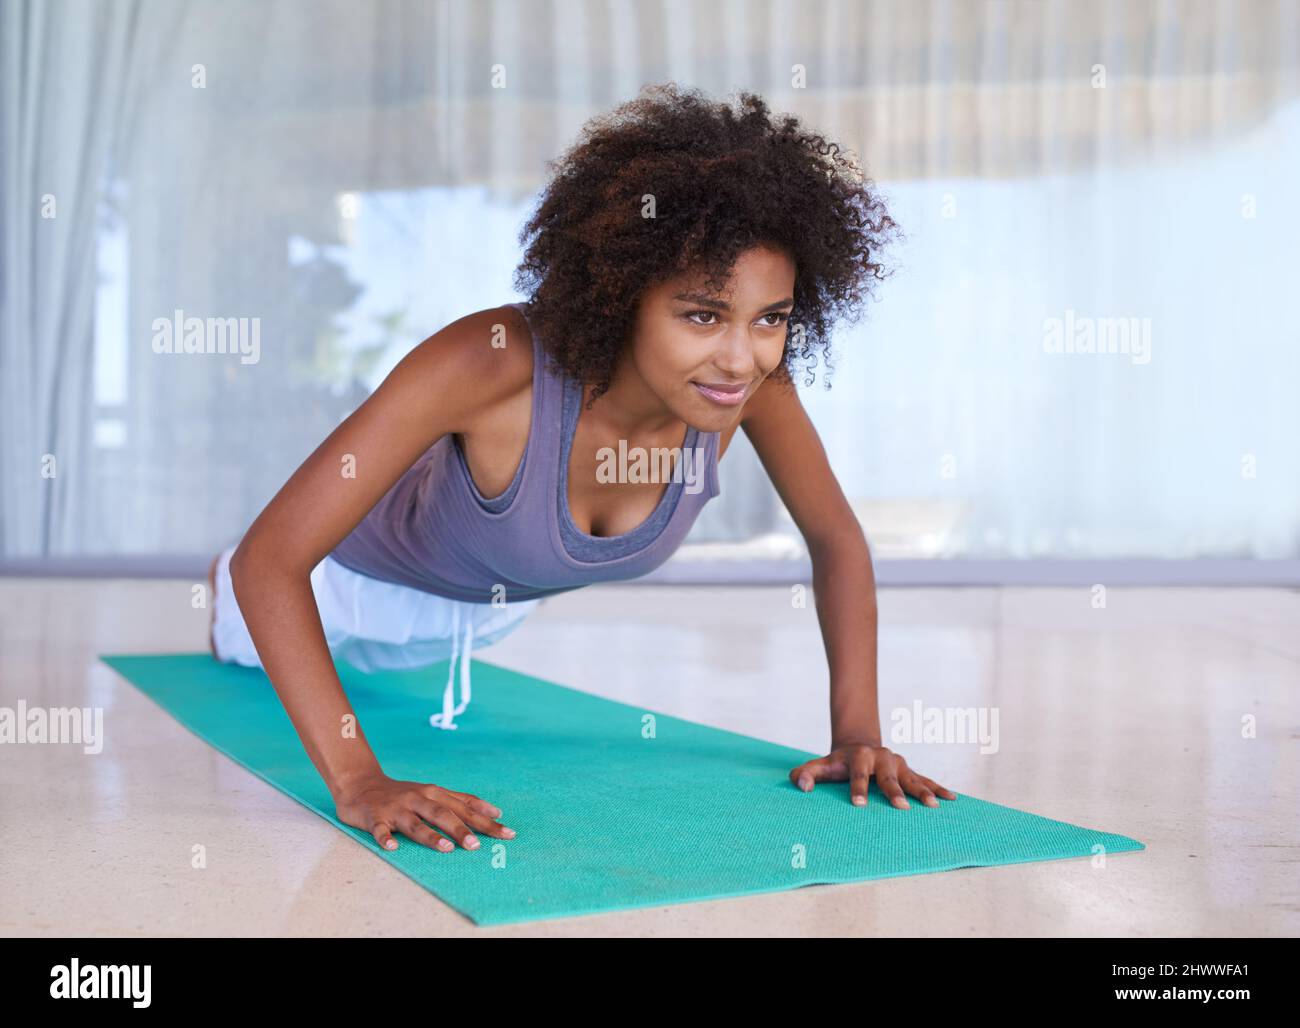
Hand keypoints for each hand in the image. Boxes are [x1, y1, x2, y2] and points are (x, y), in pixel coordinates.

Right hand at [333, 771, 515, 851]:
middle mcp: (419, 799)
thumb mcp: (434, 793)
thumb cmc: (404, 794)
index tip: (508, 832)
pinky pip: (380, 829)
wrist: (361, 784)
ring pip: (416, 823)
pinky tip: (392, 847)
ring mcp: (396, 809)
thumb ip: (462, 802)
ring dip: (431, 835)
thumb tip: (495, 812)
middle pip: (443, 814)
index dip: (486, 819)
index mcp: (435, 794)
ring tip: (446, 848)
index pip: (465, 807)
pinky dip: (386, 837)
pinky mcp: (375, 817)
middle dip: (461, 829)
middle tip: (477, 846)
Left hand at [789, 743, 957, 808]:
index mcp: (858, 757)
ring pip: (911, 777)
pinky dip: (938, 788)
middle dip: (894, 792)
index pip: (857, 774)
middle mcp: (880, 758)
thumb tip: (802, 787)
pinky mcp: (908, 770)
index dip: (857, 788)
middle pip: (888, 777)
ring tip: (933, 806)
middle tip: (901, 807)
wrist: (858, 745)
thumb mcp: (819, 765)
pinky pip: (925, 779)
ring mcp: (897, 764)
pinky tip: (951, 799)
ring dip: (923, 791)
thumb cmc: (836, 763)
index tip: (858, 805)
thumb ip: (805, 774)